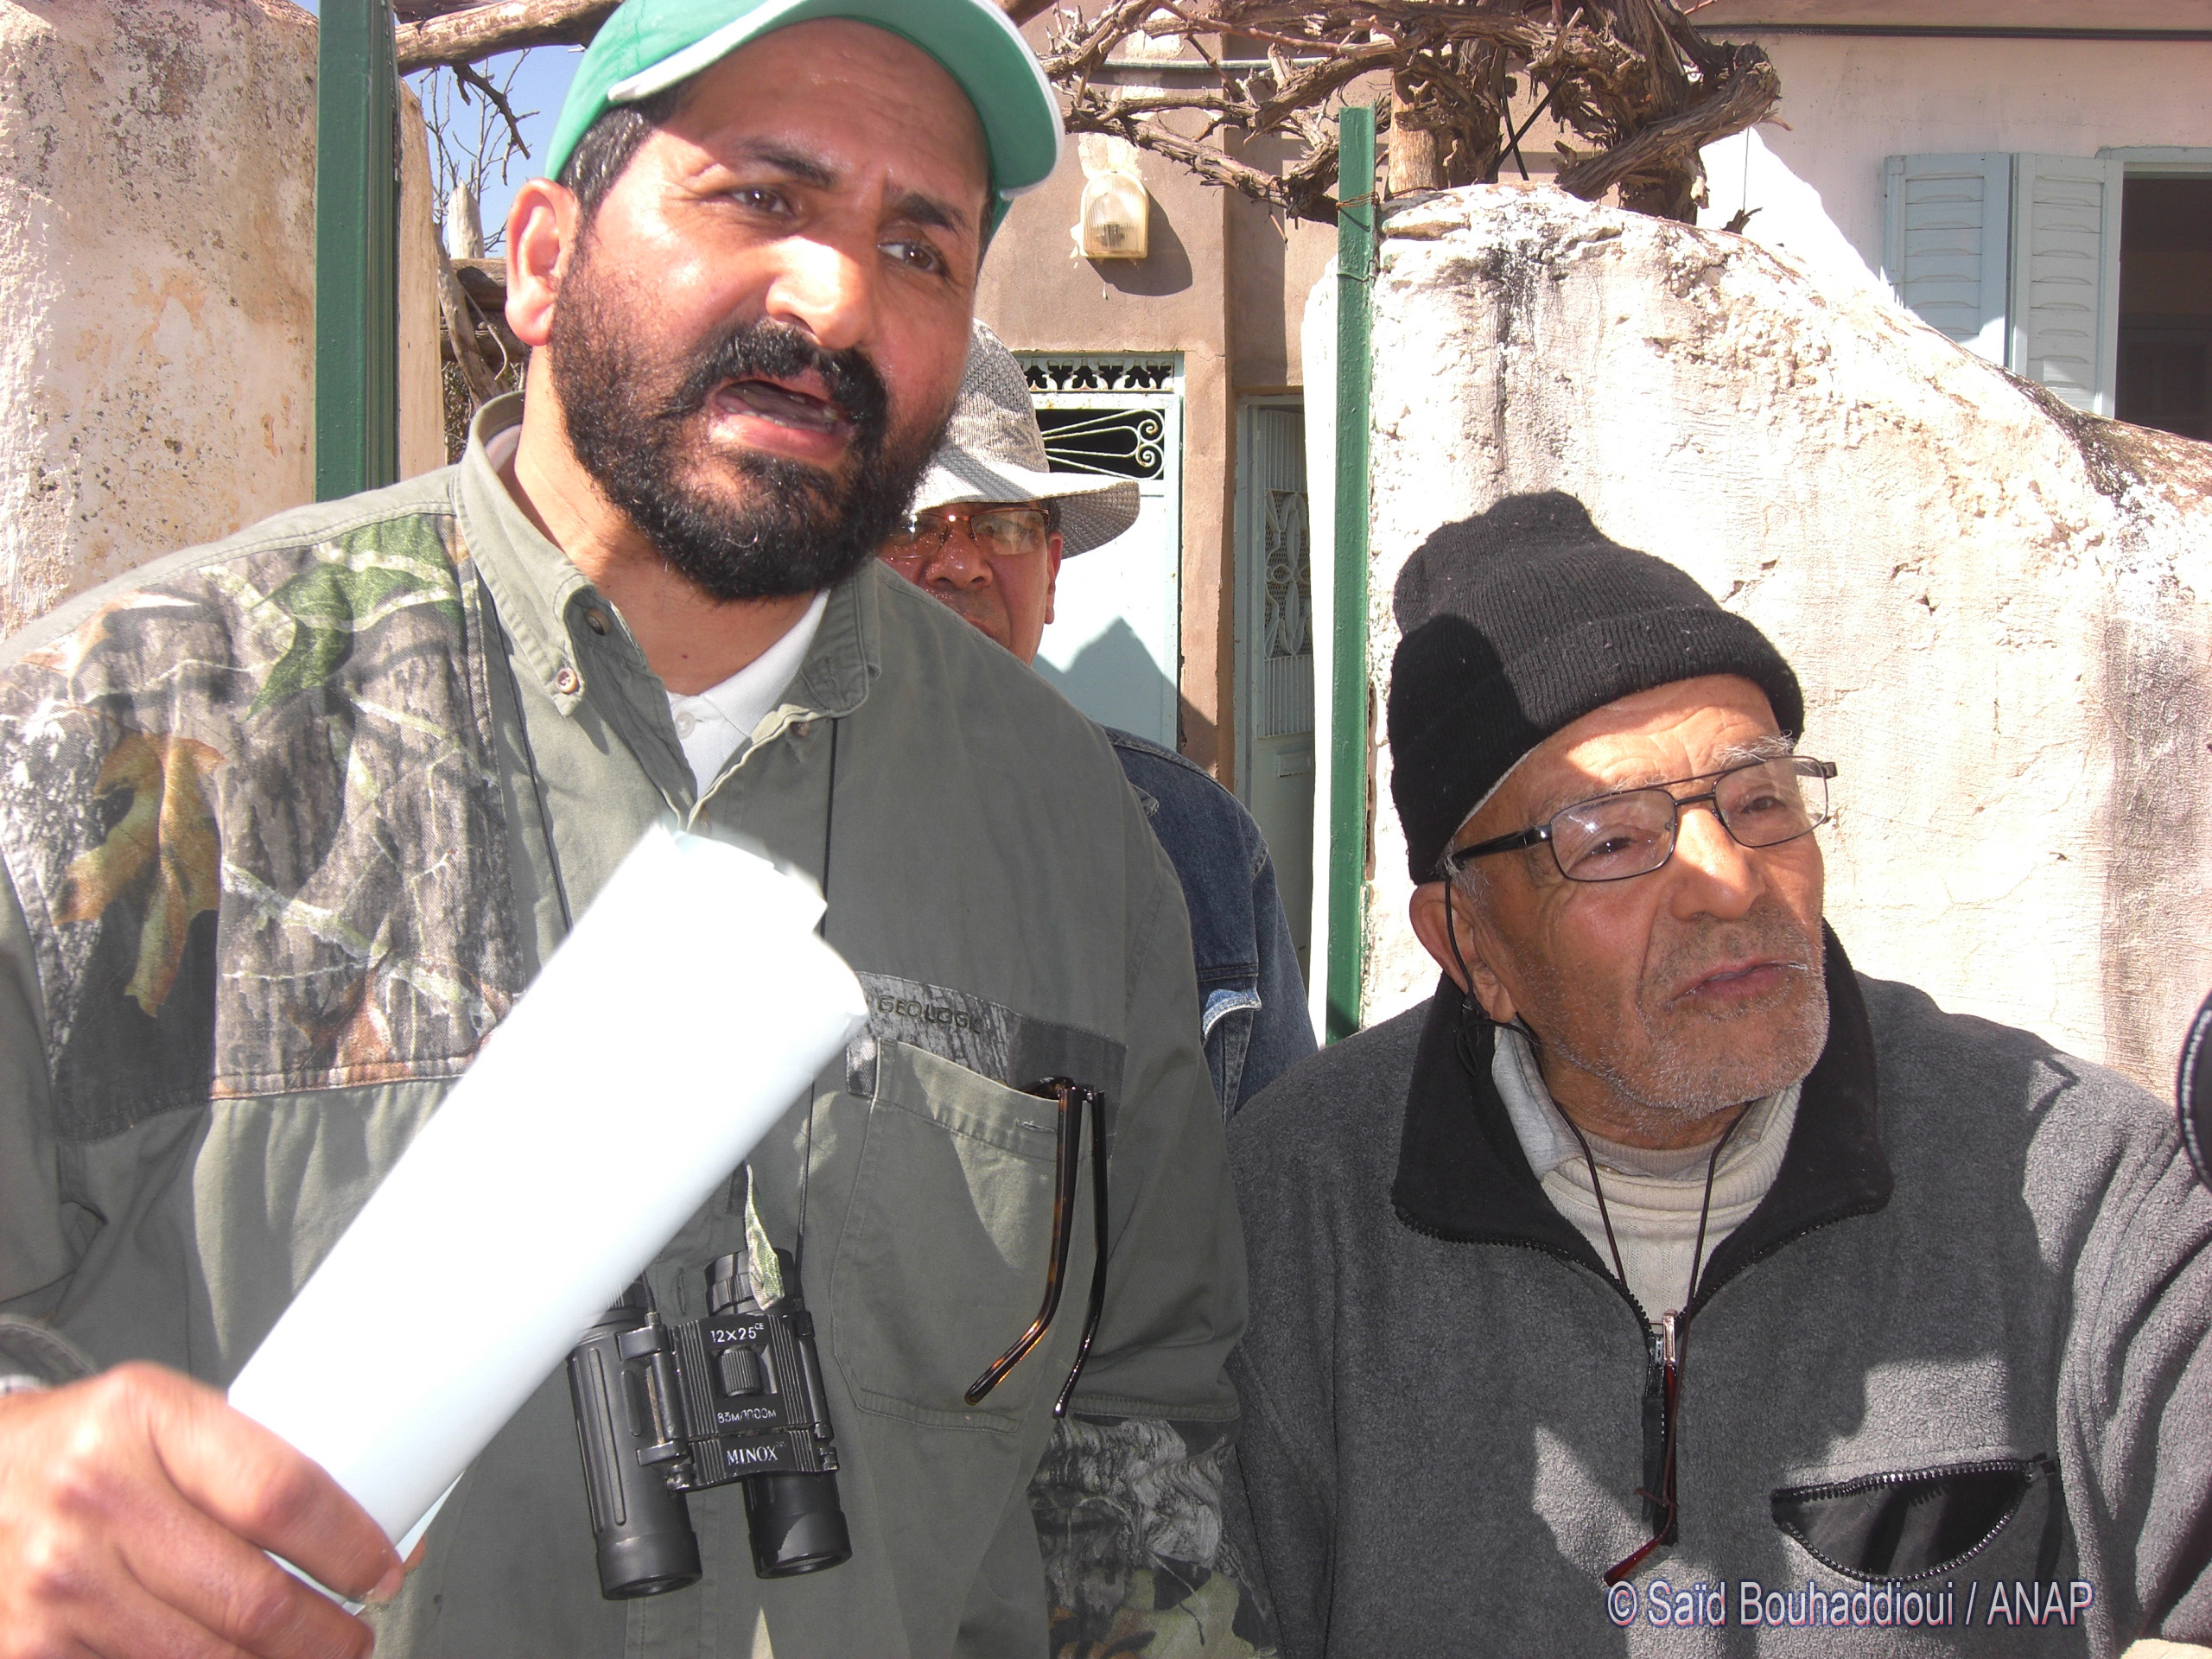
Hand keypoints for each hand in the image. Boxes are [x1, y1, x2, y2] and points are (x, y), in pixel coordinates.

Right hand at [0, 1362, 405, 1657]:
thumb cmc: (87, 1446)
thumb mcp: (170, 1416)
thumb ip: (260, 1465)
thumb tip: (375, 1528)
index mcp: (146, 1418)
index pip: (281, 1495)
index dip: (349, 1547)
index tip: (382, 1571)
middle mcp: (95, 1498)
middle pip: (253, 1598)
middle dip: (327, 1635)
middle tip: (354, 1636)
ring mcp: (58, 1581)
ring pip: (206, 1658)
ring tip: (302, 1653)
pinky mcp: (31, 1647)